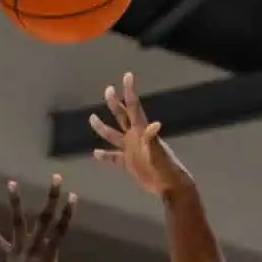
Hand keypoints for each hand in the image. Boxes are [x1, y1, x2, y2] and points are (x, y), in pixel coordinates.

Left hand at [0, 174, 102, 261]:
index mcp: (48, 253)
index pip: (61, 228)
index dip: (67, 211)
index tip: (72, 195)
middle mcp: (32, 246)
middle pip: (44, 218)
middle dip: (51, 198)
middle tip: (55, 178)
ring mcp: (16, 249)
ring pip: (17, 222)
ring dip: (15, 202)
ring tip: (11, 183)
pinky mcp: (3, 256)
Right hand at [89, 72, 190, 196]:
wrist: (169, 185)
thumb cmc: (167, 168)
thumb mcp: (159, 153)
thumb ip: (154, 140)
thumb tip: (155, 124)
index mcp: (141, 131)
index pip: (133, 107)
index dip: (129, 91)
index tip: (127, 76)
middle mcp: (135, 137)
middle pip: (121, 116)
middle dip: (114, 103)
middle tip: (108, 89)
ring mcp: (131, 150)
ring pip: (113, 135)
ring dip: (102, 128)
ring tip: (92, 117)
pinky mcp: (128, 164)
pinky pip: (113, 158)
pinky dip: (105, 156)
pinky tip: (95, 153)